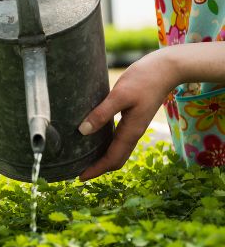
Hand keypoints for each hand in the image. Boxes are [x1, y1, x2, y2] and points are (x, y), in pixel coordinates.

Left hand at [78, 49, 180, 180]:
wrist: (167, 69)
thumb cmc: (144, 79)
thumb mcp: (120, 95)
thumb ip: (102, 113)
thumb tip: (83, 131)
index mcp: (131, 132)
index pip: (112, 159)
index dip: (96, 170)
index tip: (80, 177)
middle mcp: (133, 133)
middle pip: (115, 160)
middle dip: (98, 169)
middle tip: (78, 172)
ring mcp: (134, 127)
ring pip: (117, 151)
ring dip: (102, 159)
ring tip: (83, 159)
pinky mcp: (133, 119)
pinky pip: (118, 140)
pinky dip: (106, 146)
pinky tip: (94, 140)